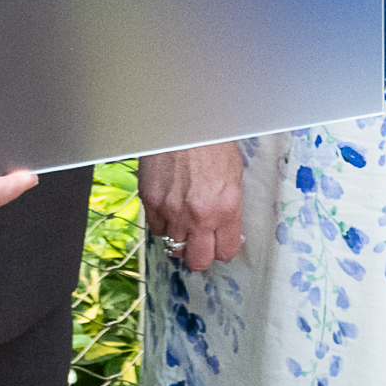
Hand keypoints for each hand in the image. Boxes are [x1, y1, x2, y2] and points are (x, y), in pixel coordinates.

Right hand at [140, 141, 245, 271]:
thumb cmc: (212, 142)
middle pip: (197, 261)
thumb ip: (228, 207)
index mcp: (227, 209)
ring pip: (173, 248)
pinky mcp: (151, 203)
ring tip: (184, 224)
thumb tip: (226, 228)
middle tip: (201, 245)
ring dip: (180, 239)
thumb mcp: (234, 176)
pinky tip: (169, 211)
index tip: (221, 245)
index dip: (223, 250)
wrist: (183, 123)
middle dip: (200, 256)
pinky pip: (155, 229)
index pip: (226, 252)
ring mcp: (172, 212)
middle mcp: (200, 216)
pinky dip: (162, 225)